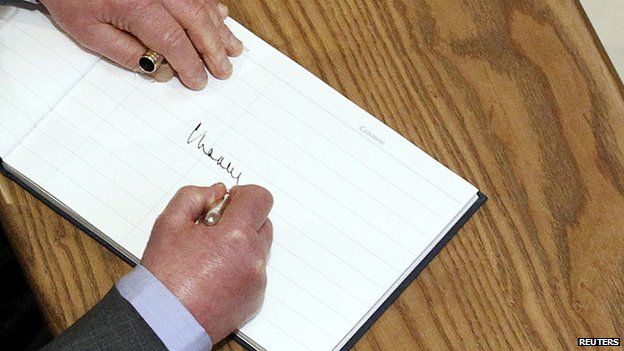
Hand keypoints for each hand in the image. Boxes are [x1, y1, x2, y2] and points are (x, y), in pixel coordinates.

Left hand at [39, 0, 243, 89]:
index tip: (198, 81)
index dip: (190, 65)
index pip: (174, 42)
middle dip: (214, 50)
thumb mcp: (88, 32)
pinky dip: (212, 5)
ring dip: (220, 29)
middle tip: (224, 70)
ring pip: (202, 5)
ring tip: (233, 48)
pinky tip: (221, 17)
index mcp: (137, 7)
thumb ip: (125, 54)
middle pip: (197, 23)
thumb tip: (158, 70)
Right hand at [141, 184, 273, 342]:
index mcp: (236, 236)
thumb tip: (217, 192)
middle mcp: (253, 258)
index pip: (260, 198)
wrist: (163, 321)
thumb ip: (194, 196)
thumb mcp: (169, 223)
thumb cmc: (163, 276)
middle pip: (262, 222)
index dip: (243, 196)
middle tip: (212, 232)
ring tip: (210, 257)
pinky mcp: (256, 299)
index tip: (226, 204)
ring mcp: (257, 281)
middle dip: (241, 221)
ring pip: (259, 248)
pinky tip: (215, 276)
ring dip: (241, 245)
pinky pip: (255, 272)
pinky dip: (240, 269)